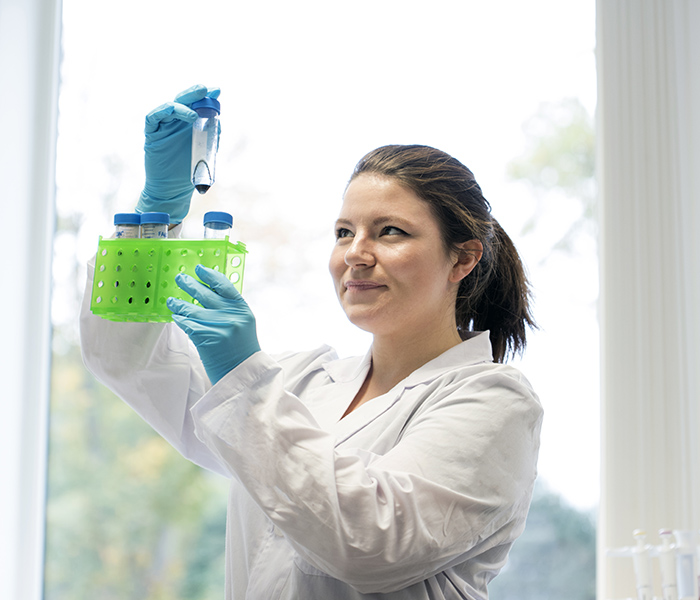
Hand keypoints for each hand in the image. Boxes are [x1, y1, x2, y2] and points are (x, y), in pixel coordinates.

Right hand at [136, 84, 220, 223]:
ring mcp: (163, 127)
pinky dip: (163, 111)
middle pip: (183, 101)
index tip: (217, 91)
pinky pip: (153, 117)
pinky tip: (174, 111)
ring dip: (181, 105)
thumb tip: (218, 117)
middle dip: (193, 94)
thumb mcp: (206, 151)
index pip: (196, 105)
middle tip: (204, 90)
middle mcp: (176, 122)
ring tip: (194, 114)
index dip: (206, 97)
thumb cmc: (190, 171)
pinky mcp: (152, 135)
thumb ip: (211, 133)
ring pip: (169, 107)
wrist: (173, 190)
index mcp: (189, 125)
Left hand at [168, 265, 259, 384]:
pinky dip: (180, 320)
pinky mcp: (207, 338)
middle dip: (190, 284)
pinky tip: (176, 317)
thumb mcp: (242, 325)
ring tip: (171, 301)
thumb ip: (229, 310)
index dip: (210, 275)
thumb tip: (207, 293)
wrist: (243, 374)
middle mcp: (232, 316)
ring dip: (179, 304)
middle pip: (206, 294)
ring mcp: (219, 327)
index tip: (199, 269)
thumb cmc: (241, 350)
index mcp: (243, 310)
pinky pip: (188, 324)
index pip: (225, 286)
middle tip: (180, 278)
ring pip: (192, 309)